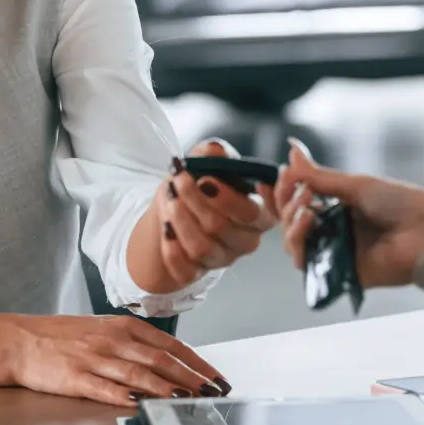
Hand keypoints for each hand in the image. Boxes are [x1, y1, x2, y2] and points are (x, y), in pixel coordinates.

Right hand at [0, 313, 230, 407]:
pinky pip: (107, 389)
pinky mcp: (76, 378)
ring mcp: (95, 359)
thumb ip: (133, 344)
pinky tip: (145, 405)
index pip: (170, 344)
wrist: (19, 341)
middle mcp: (113, 340)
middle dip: (193, 379)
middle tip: (214, 394)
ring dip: (169, 390)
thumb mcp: (102, 330)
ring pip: (140, 375)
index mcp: (122, 326)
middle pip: (162, 360)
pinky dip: (128, 397)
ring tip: (191, 402)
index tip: (217, 378)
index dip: (197, 363)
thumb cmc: (61, 337)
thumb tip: (168, 361)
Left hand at [152, 138, 277, 290]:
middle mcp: (244, 240)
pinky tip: (165, 228)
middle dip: (195, 201)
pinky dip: (171, 249)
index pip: (254, 213)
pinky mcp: (196, 273)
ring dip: (180, 220)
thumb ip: (214, 154)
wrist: (171, 209)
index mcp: (258, 214)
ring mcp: (221, 259)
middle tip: (179, 180)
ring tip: (169, 199)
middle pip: (221, 227)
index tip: (207, 180)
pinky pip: (184, 270)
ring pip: (201, 248)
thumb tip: (214, 150)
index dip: (229, 198)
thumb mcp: (205, 162)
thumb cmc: (197, 184)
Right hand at [273, 140, 423, 288]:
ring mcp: (333, 252)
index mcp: (337, 207)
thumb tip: (292, 151)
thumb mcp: (356, 184)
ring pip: (291, 240)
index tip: (272, 176)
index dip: (280, 191)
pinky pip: (304, 261)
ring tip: (305, 205)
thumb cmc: (401, 204)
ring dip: (289, 219)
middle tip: (298, 189)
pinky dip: (297, 240)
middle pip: (289, 220)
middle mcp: (332, 230)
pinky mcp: (335, 272)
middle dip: (285, 201)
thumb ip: (319, 175)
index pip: (297, 200)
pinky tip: (307, 222)